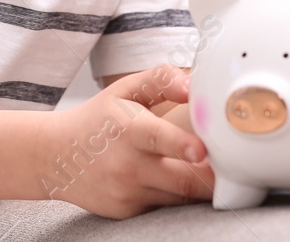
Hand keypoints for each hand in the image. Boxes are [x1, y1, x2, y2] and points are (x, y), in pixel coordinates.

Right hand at [39, 66, 214, 218]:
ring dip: (197, 185)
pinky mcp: (127, 211)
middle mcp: (127, 165)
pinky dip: (174, 194)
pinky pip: (164, 205)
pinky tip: (167, 178)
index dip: (181, 145)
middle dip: (212, 177)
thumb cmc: (98, 119)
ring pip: (179, 195)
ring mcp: (127, 192)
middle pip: (182, 179)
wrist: (55, 156)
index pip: (157, 138)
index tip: (201, 150)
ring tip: (207, 169)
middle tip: (234, 167)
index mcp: (129, 130)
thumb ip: (161, 79)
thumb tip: (193, 85)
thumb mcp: (124, 90)